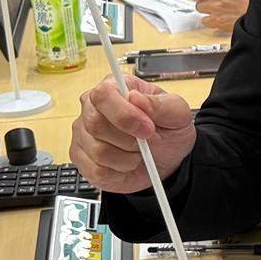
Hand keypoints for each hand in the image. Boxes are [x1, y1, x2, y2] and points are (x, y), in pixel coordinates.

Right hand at [70, 76, 196, 193]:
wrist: (167, 159)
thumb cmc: (168, 129)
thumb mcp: (178, 113)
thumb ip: (160, 104)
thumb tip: (135, 97)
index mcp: (114, 88)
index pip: (103, 94)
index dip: (124, 114)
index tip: (147, 128)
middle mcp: (92, 109)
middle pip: (95, 123)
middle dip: (129, 139)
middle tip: (148, 142)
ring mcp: (83, 134)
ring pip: (98, 150)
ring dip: (127, 157)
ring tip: (140, 152)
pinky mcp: (83, 159)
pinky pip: (97, 170)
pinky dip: (119, 172)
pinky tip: (127, 164)